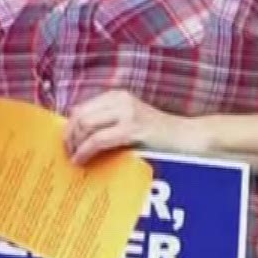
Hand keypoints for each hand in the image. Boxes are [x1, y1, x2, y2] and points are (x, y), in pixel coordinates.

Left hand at [62, 90, 201, 163]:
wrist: (191, 138)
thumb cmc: (162, 138)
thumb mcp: (132, 125)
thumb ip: (110, 125)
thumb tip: (78, 139)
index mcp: (117, 96)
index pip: (81, 108)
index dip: (69, 127)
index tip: (67, 144)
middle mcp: (120, 99)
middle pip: (79, 115)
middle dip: (69, 136)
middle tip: (68, 154)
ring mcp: (127, 112)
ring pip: (85, 125)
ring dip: (75, 144)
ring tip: (75, 159)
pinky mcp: (133, 128)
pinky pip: (98, 139)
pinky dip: (86, 151)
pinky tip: (82, 161)